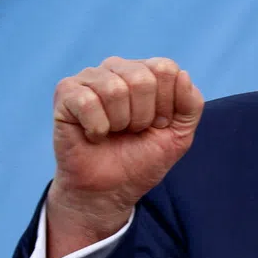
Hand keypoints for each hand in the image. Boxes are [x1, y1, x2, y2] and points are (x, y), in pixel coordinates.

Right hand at [47, 57, 203, 257]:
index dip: (167, 106)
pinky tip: (94, 134)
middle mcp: (117, 68)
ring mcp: (89, 78)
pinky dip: (97, 128)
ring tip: (114, 132)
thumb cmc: (142, 158)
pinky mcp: (66, 93)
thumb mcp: (180, 134)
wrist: (111, 189)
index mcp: (145, 72)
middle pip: (142, 78)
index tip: (157, 125)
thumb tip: (182, 74)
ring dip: (120, 123)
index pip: (166, 69)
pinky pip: (88, 102)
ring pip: (115, 89)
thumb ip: (191, 104)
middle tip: (134, 131)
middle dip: (144, 116)